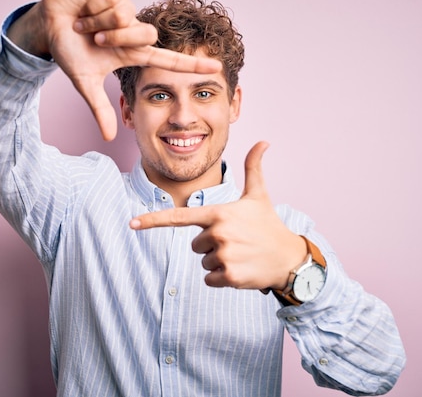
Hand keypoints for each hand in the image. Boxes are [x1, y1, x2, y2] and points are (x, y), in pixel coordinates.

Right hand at [7, 0, 220, 140]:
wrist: (49, 26)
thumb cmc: (70, 51)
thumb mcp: (86, 82)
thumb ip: (100, 108)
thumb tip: (109, 137)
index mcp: (133, 52)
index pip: (168, 59)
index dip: (192, 64)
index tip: (216, 69)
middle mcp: (135, 29)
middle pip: (146, 34)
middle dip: (116, 40)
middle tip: (96, 40)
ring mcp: (127, 8)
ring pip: (127, 17)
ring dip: (100, 24)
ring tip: (86, 24)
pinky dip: (94, 8)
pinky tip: (86, 8)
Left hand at [130, 141, 306, 289]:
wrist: (290, 257)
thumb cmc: (269, 225)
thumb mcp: (259, 196)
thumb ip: (253, 168)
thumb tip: (263, 141)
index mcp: (218, 213)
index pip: (178, 217)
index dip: (152, 220)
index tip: (131, 224)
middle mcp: (217, 233)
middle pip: (194, 245)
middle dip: (211, 246)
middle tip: (236, 242)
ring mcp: (223, 255)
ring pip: (203, 263)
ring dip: (218, 262)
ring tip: (241, 255)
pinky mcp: (229, 276)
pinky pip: (209, 279)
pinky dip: (222, 279)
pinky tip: (241, 269)